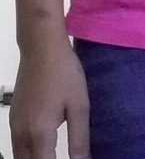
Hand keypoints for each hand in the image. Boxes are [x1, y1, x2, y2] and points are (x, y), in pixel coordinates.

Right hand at [9, 39, 90, 158]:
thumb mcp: (79, 105)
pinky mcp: (13, 116)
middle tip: (63, 158)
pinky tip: (44, 147)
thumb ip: (79, 138)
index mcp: (39, 134)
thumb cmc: (64, 74)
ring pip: (20, 157)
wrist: (41, 48)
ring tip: (56, 155)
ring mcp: (14, 125)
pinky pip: (17, 145)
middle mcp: (21, 135)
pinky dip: (29, 153)